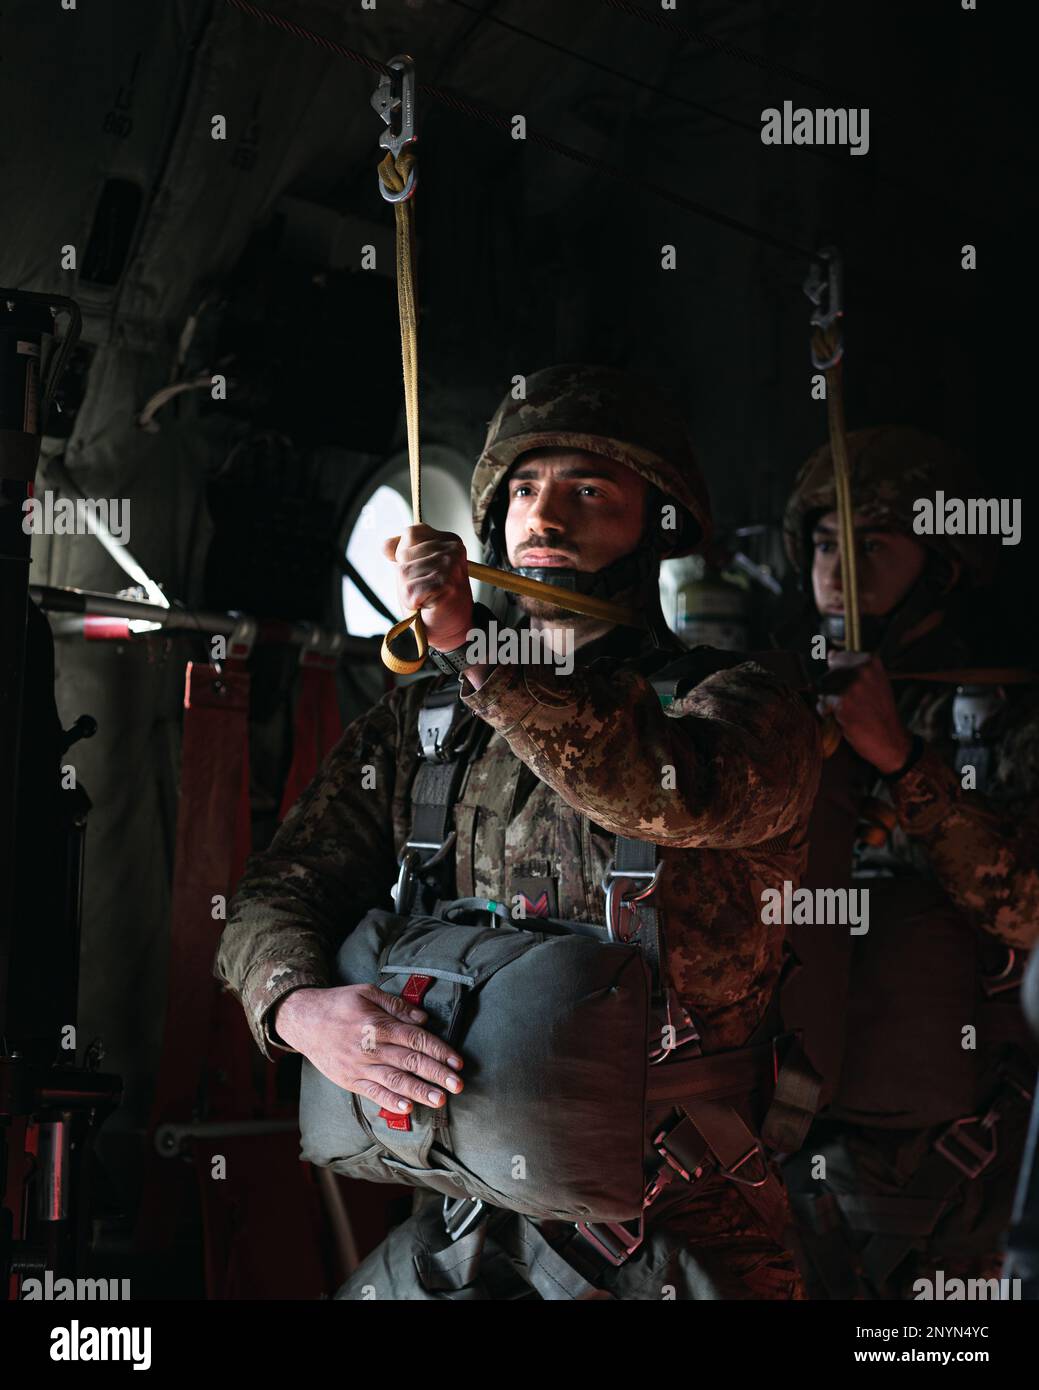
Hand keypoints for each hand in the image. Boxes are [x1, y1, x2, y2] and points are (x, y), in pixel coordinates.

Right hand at [273, 984, 463, 1114]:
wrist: (302, 1020)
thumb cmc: (338, 1003)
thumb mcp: (366, 992)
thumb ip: (396, 1005)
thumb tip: (423, 1018)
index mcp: (378, 1024)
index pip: (416, 1039)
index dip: (439, 1050)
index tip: (457, 1062)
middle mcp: (371, 1047)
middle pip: (410, 1062)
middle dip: (436, 1074)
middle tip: (458, 1085)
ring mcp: (359, 1066)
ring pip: (394, 1081)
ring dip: (419, 1091)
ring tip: (439, 1100)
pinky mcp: (349, 1080)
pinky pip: (372, 1093)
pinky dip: (390, 1102)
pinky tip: (407, 1108)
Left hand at [383, 524, 473, 650]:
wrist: (451, 631)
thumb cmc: (433, 602)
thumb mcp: (414, 572)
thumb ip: (402, 554)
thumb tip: (385, 545)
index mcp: (447, 541)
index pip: (410, 533)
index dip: (404, 555)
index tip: (419, 573)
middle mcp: (451, 548)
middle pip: (404, 553)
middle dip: (406, 576)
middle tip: (424, 590)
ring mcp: (449, 564)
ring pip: (403, 572)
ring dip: (409, 592)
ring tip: (426, 599)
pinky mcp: (444, 583)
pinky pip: (409, 590)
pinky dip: (412, 603)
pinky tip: (428, 605)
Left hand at [819, 651, 912, 773]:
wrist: (891, 739)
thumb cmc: (881, 711)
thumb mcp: (875, 682)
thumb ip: (853, 668)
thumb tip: (830, 653)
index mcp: (870, 661)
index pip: (836, 657)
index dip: (837, 674)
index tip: (847, 685)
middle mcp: (861, 670)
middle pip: (827, 674)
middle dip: (830, 688)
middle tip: (849, 702)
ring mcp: (851, 687)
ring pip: (822, 689)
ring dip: (828, 701)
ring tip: (847, 710)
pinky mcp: (841, 705)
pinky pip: (822, 705)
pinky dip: (827, 714)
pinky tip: (844, 719)